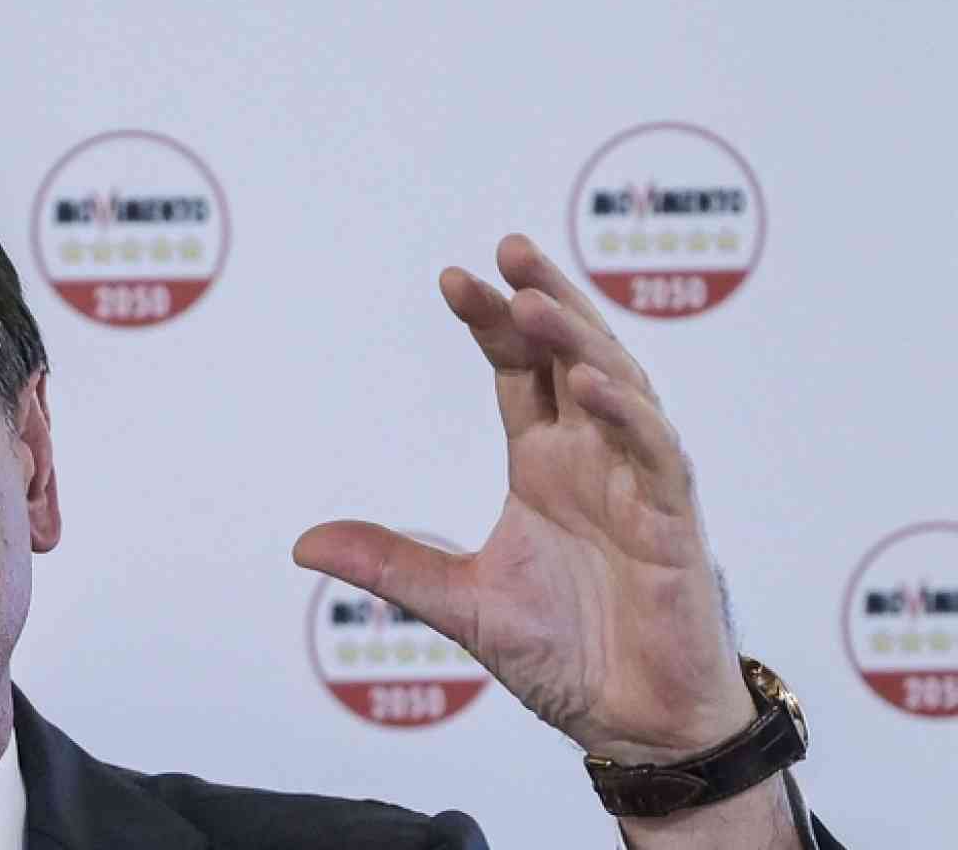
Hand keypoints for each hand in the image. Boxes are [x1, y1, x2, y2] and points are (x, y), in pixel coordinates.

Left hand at [293, 234, 755, 761]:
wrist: (632, 727)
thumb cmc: (565, 657)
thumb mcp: (458, 603)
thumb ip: (388, 564)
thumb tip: (300, 542)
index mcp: (545, 464)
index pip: (519, 370)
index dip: (492, 322)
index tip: (453, 278)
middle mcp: (593, 459)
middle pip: (572, 354)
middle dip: (542, 297)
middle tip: (507, 247)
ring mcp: (638, 483)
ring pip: (619, 385)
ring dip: (580, 339)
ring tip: (535, 299)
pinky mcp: (675, 522)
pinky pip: (655, 453)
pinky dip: (626, 415)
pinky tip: (591, 385)